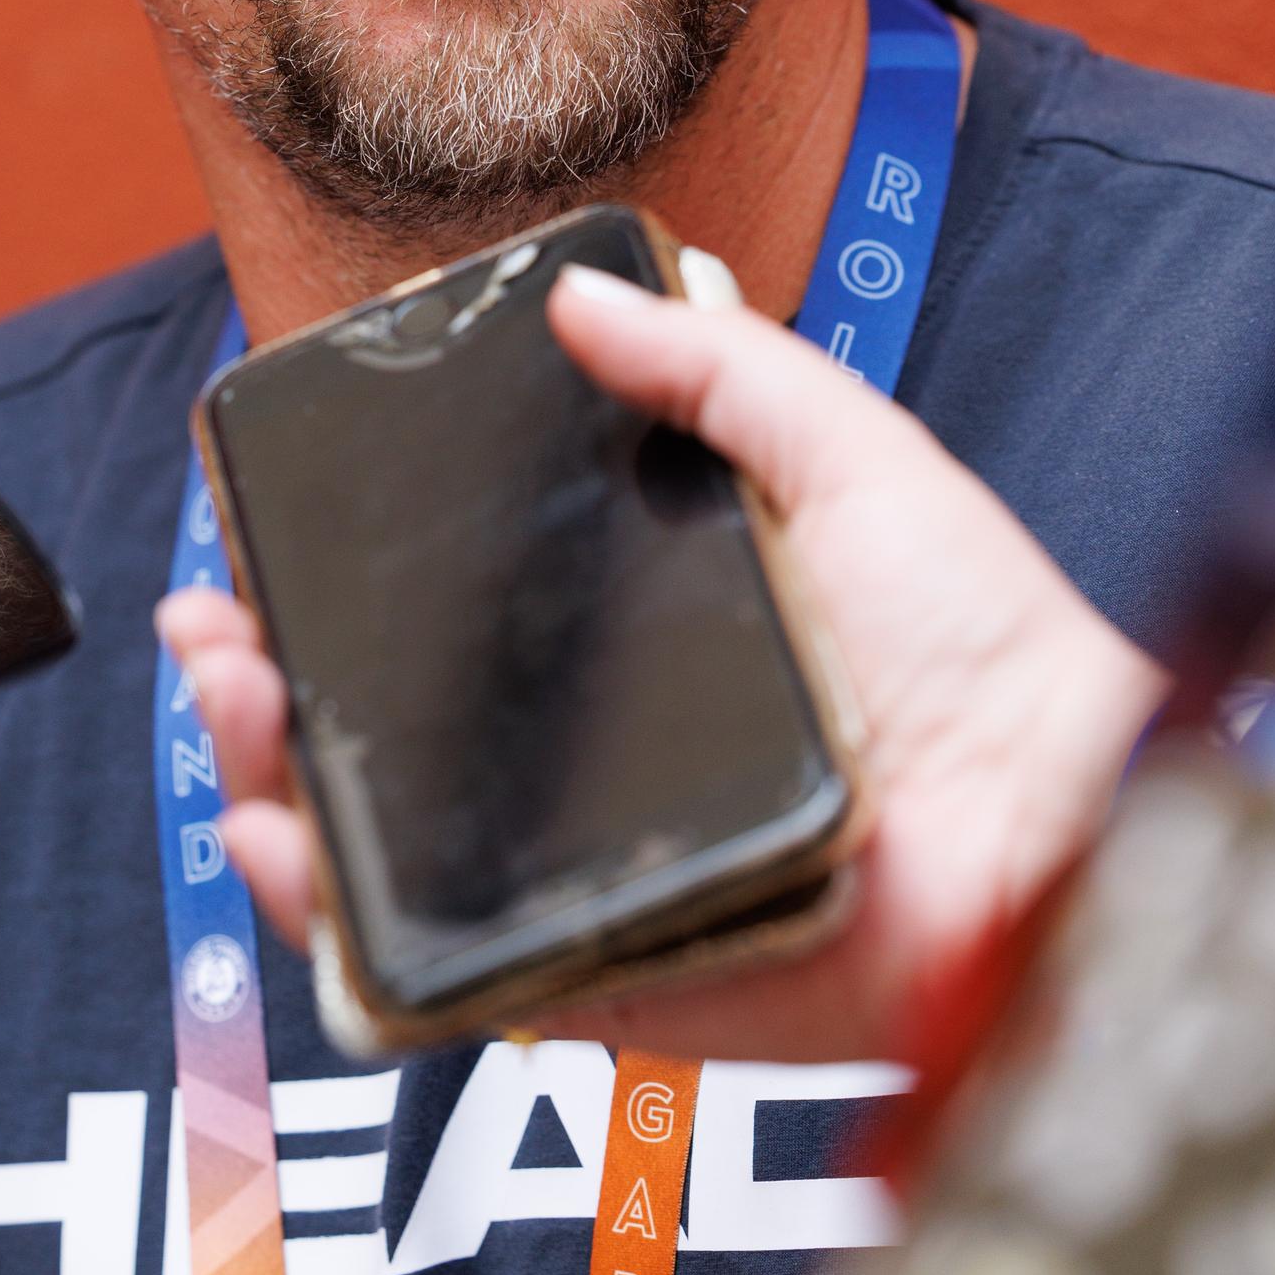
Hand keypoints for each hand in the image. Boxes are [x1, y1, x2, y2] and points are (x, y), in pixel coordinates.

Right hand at [159, 268, 1164, 1062]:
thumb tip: (576, 294)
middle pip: (387, 725)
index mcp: (633, 638)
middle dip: (270, 679)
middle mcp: (590, 755)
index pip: (449, 607)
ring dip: (271, 784)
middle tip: (216, 627)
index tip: (265, 522)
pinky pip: (443, 967)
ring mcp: (583, 871)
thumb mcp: (846, 453)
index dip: (341, 572)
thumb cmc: (980, 632)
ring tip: (232, 709)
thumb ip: (718, 369)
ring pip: (383, 844)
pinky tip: (279, 846)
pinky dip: (338, 926)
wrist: (1058, 809)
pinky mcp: (600, 980)